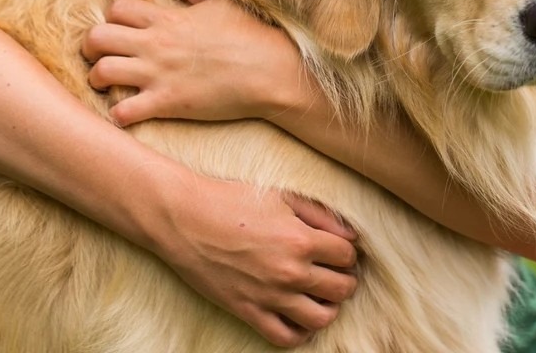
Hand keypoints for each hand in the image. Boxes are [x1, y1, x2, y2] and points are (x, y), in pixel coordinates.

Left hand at [82, 0, 320, 125]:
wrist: (270, 71)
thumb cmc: (250, 35)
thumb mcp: (219, 2)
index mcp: (167, 18)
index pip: (116, 9)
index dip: (111, 19)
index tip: (120, 31)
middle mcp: (156, 44)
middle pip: (96, 37)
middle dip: (90, 48)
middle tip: (98, 57)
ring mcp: (159, 74)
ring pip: (101, 72)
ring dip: (97, 80)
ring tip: (106, 86)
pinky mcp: (167, 103)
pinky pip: (123, 111)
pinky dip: (118, 114)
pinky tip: (127, 114)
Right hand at [154, 175, 358, 346]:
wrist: (184, 219)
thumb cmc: (231, 200)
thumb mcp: (281, 196)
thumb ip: (321, 215)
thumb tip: (351, 235)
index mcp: (300, 239)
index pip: (347, 255)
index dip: (346, 252)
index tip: (336, 250)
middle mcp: (290, 271)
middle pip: (342, 289)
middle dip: (344, 280)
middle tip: (333, 272)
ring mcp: (269, 295)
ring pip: (321, 319)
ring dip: (328, 308)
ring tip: (319, 296)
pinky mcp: (247, 311)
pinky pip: (285, 338)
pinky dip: (299, 333)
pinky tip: (298, 317)